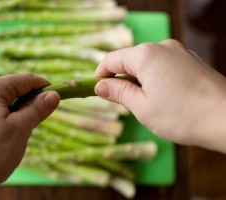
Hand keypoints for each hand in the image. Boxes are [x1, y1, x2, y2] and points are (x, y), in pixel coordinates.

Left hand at [0, 74, 59, 199]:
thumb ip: (38, 108)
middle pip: (8, 91)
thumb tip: (53, 95)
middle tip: (38, 117)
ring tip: (16, 130)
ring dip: (9, 111)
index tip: (55, 94)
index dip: (42, 86)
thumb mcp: (22, 128)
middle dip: (26, 101)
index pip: (24, 80)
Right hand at [94, 39, 225, 152]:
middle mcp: (163, 47)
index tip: (95, 90)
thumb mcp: (141, 107)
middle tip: (120, 103)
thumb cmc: (181, 116)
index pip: (111, 60)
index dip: (100, 75)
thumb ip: (117, 93)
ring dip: (139, 81)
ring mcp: (180, 52)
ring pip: (148, 64)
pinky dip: (156, 80)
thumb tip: (99, 86)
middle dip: (121, 80)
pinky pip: (164, 66)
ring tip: (145, 104)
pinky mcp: (191, 61)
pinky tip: (164, 99)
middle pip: (130, 60)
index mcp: (146, 55)